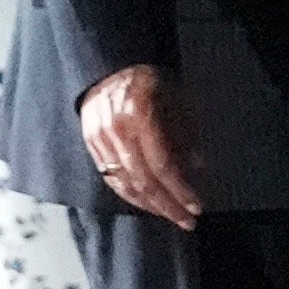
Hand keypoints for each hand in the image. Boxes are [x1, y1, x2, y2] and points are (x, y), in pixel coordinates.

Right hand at [80, 65, 203, 228]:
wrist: (111, 67)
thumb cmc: (151, 81)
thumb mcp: (177, 98)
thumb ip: (187, 132)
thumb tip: (198, 167)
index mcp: (141, 114)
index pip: (163, 164)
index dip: (181, 189)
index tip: (197, 206)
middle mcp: (117, 129)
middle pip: (144, 180)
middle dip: (168, 206)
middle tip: (187, 221)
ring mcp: (100, 138)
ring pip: (125, 184)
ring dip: (150, 205)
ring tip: (170, 215)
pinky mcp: (90, 144)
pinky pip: (111, 178)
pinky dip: (130, 194)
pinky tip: (147, 203)